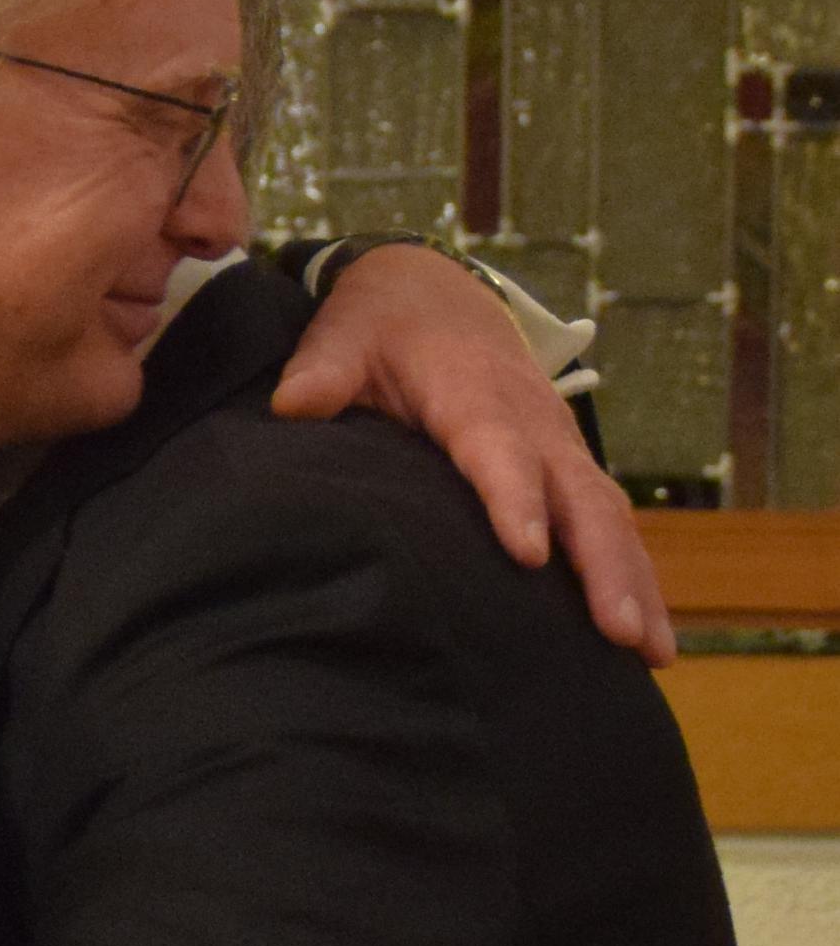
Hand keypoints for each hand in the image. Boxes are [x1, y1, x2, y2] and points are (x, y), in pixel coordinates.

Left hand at [271, 248, 673, 667]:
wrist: (434, 292)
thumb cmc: (384, 324)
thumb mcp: (346, 332)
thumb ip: (323, 369)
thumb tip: (294, 404)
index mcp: (474, 391)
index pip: (499, 448)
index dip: (515, 498)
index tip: (529, 555)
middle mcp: (533, 423)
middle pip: (578, 496)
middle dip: (602, 563)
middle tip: (618, 631)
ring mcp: (560, 448)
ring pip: (608, 517)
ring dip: (633, 583)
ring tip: (651, 653)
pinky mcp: (569, 470)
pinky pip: (611, 525)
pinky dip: (637, 579)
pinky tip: (650, 643)